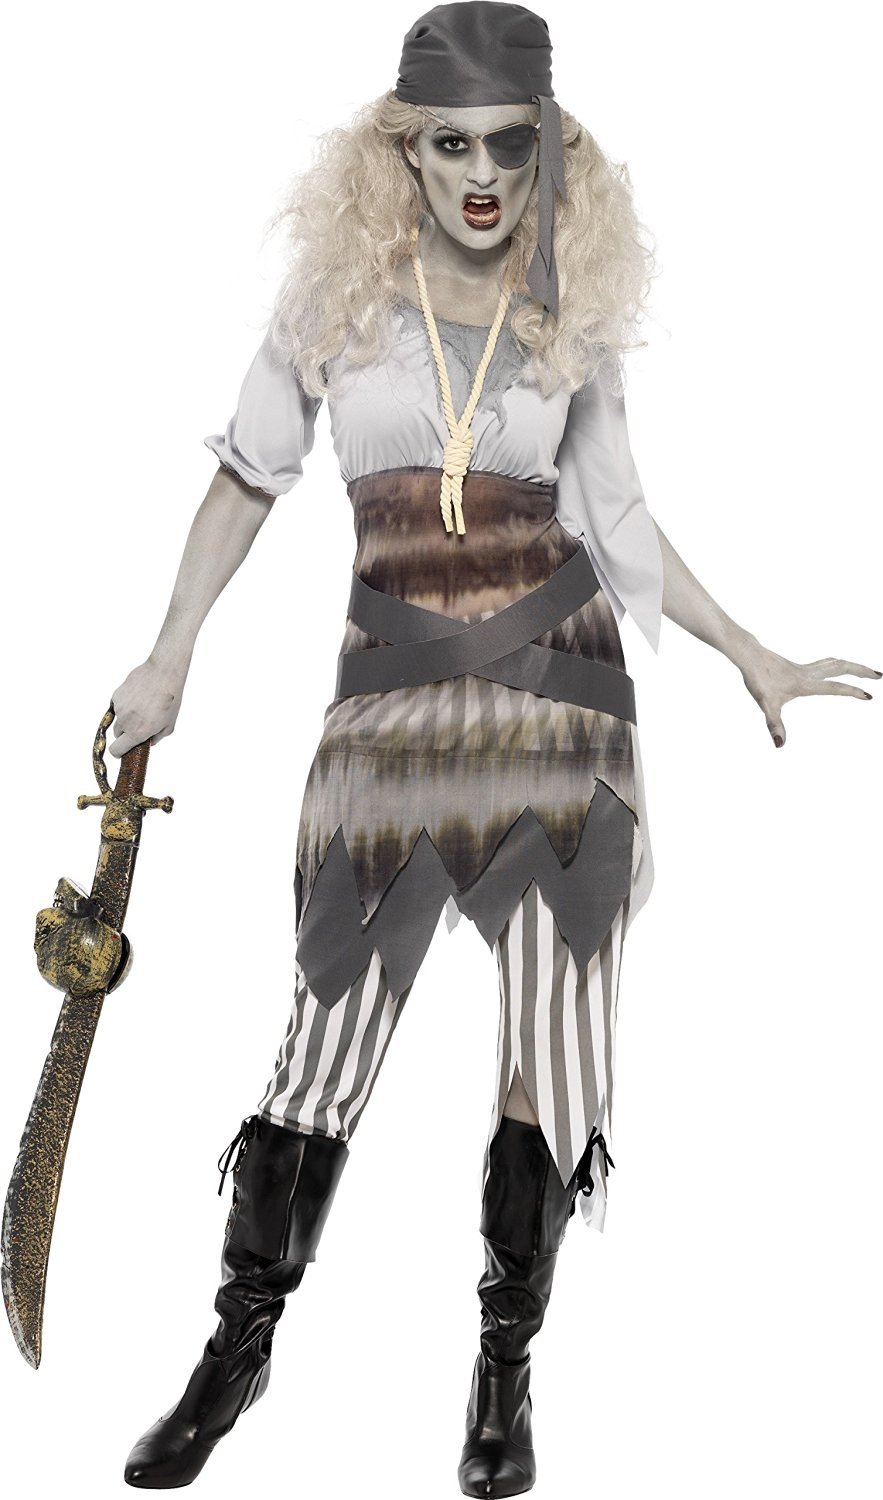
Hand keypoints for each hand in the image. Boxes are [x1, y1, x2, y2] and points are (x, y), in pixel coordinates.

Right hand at [109, 656, 188, 757]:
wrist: (163, 672)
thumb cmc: (170, 699)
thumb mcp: (169, 724)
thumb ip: (157, 737)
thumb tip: (149, 743)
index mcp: (137, 732)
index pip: (116, 750)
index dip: (118, 752)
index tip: (122, 751)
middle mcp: (125, 722)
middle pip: (118, 734)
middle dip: (126, 733)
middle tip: (141, 723)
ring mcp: (119, 708)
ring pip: (118, 719)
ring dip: (127, 717)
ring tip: (143, 706)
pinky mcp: (116, 695)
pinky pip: (117, 705)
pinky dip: (125, 704)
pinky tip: (138, 697)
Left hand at [737, 643, 879, 747]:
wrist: (748, 656)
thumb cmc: (757, 680)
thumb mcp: (766, 705)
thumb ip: (774, 724)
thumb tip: (780, 744)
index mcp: (806, 684)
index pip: (836, 687)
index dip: (853, 691)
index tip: (870, 696)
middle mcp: (808, 673)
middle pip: (842, 667)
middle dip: (862, 671)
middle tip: (879, 676)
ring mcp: (804, 668)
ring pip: (834, 662)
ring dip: (851, 665)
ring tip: (864, 671)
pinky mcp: (797, 666)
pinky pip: (824, 663)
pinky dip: (836, 664)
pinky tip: (834, 670)